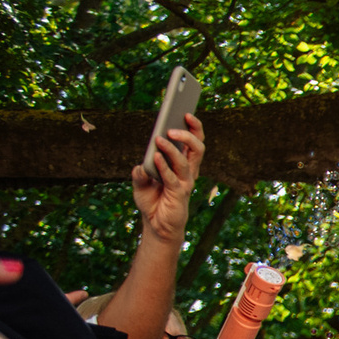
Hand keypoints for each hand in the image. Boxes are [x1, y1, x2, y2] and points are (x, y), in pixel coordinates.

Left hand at [132, 113, 205, 245]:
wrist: (156, 226)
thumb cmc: (152, 201)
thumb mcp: (141, 183)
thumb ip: (141, 172)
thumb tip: (143, 163)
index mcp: (183, 165)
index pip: (194, 143)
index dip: (194, 127)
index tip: (185, 112)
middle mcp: (188, 172)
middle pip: (198, 148)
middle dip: (189, 134)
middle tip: (173, 126)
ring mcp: (185, 183)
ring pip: (186, 161)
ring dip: (173, 148)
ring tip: (159, 138)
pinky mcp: (179, 194)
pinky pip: (172, 177)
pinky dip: (164, 166)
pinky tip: (155, 157)